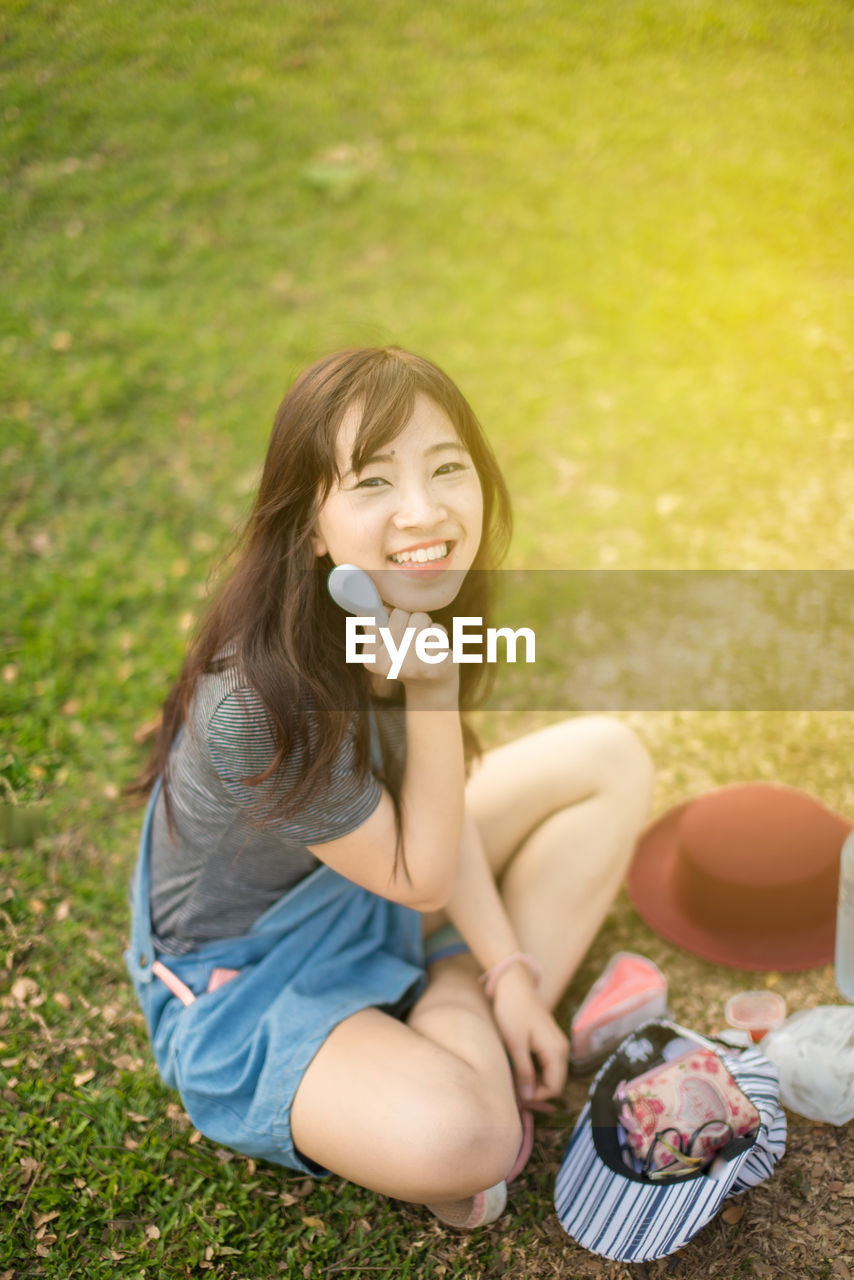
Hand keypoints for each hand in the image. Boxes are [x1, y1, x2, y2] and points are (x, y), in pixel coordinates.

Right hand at [363, 608, 458, 704]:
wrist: (432, 686)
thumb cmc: (406, 657)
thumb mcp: (385, 644)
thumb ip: (374, 625)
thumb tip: (369, 609)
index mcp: (370, 659)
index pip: (379, 615)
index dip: (392, 618)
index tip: (397, 635)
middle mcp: (386, 665)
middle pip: (400, 613)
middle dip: (410, 619)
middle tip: (414, 638)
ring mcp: (410, 667)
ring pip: (420, 618)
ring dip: (426, 625)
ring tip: (425, 643)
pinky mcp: (433, 665)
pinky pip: (437, 631)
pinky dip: (440, 636)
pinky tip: (437, 650)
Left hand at [490, 964, 569, 1103]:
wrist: (513, 984)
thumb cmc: (512, 1011)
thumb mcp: (515, 1044)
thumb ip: (524, 1072)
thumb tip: (528, 1097)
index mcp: (556, 1050)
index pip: (554, 1087)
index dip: (536, 1096)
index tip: (516, 1096)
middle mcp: (561, 1048)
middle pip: (554, 1082)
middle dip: (536, 1091)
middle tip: (513, 1092)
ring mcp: (556, 1043)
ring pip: (550, 1074)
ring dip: (534, 1082)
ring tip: (514, 1081)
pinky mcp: (549, 1040)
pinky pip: (546, 1064)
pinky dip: (534, 1071)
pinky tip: (519, 1069)